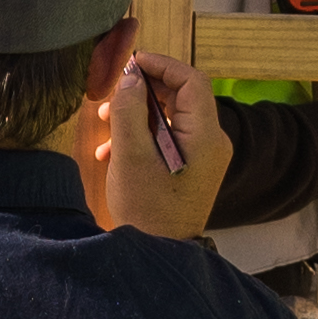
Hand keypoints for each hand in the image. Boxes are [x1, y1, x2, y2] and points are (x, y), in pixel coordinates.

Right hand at [99, 46, 228, 241]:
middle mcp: (212, 142)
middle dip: (144, 92)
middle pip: (182, 97)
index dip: (162, 66)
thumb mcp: (130, 155)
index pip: (191, 81)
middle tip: (112, 96)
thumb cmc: (146, 208)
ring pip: (172, 117)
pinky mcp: (193, 168)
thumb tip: (132, 79)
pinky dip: (144, 135)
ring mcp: (204, 157)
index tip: (132, 64)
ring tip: (105, 123)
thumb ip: (129, 111)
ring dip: (138, 114)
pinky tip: (113, 150)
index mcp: (205, 136)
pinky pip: (170, 138)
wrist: (161, 253)